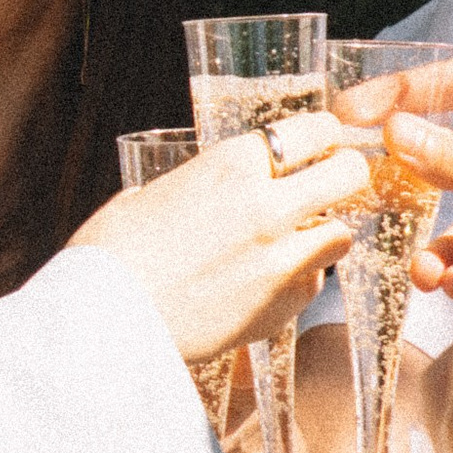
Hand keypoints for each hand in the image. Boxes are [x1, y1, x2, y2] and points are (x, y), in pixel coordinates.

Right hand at [85, 116, 369, 366]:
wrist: (103, 324)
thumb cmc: (111, 255)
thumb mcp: (150, 195)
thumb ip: (200, 185)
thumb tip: (213, 187)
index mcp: (232, 164)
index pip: (316, 129)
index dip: (321, 136)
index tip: (316, 146)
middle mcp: (268, 204)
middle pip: (350, 173)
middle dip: (341, 177)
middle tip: (323, 187)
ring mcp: (282, 258)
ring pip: (341, 232)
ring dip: (321, 233)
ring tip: (290, 242)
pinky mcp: (284, 305)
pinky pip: (314, 283)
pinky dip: (298, 279)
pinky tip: (264, 284)